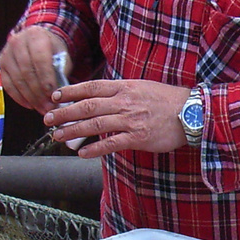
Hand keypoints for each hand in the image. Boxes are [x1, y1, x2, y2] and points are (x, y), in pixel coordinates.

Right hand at [2, 26, 68, 113]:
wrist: (36, 40)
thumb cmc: (51, 49)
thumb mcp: (61, 54)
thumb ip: (61, 70)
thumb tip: (59, 93)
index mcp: (35, 36)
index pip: (39, 59)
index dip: (46, 78)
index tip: (53, 94)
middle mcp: (17, 42)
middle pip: (27, 72)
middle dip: (39, 93)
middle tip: (49, 107)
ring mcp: (6, 53)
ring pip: (17, 80)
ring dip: (31, 98)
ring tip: (43, 109)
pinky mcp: (1, 64)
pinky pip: (8, 85)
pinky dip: (19, 98)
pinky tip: (30, 105)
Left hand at [45, 79, 190, 157]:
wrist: (192, 112)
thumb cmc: (167, 100)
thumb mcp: (142, 87)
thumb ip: (121, 91)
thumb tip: (100, 96)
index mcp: (125, 87)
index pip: (91, 87)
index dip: (71, 92)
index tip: (55, 96)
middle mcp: (125, 102)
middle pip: (88, 106)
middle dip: (64, 113)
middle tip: (48, 119)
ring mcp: (131, 120)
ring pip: (95, 125)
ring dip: (73, 131)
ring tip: (58, 136)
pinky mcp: (138, 137)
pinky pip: (111, 143)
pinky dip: (95, 149)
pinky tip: (82, 153)